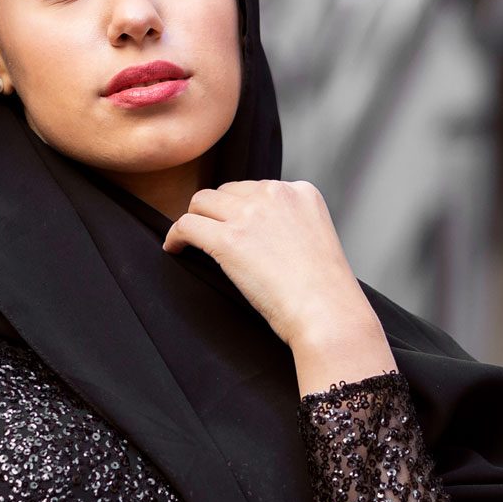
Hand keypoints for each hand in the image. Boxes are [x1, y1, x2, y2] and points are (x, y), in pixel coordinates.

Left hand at [160, 180, 397, 390]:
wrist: (327, 313)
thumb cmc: (324, 292)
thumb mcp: (315, 240)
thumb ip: (288, 225)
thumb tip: (254, 235)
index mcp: (301, 192)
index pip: (257, 188)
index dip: (240, 208)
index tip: (234, 226)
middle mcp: (276, 194)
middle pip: (227, 191)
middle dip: (216, 211)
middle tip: (208, 233)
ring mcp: (250, 214)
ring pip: (202, 201)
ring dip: (194, 219)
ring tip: (189, 239)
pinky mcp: (228, 238)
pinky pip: (187, 225)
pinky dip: (176, 236)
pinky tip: (175, 249)